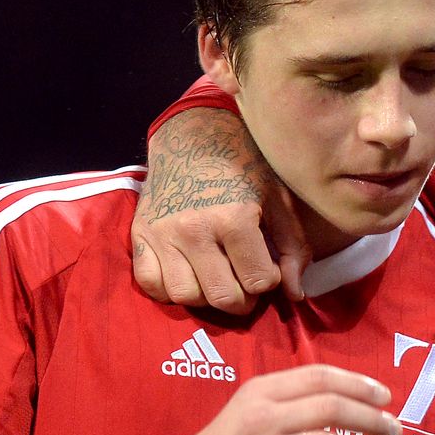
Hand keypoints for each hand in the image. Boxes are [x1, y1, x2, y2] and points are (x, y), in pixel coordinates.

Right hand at [133, 107, 309, 310]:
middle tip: (244, 281)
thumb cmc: (244, 166)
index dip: (268, 281)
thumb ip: (292, 249)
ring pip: (186, 296)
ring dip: (206, 296)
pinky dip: (169, 289)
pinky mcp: (140, 234)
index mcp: (234, 218)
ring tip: (216, 277)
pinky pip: (151, 284)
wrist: (193, 136)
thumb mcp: (279, 200)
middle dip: (242, 298)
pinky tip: (187, 273)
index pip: (258, 281)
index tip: (267, 268)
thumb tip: (294, 294)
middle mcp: (195, 229)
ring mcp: (163, 234)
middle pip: (223, 297)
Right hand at [154, 365, 399, 434]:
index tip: (385, 396)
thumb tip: (345, 399)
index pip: (320, 377)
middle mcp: (262, 418)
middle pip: (331, 407)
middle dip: (372, 417)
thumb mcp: (248, 410)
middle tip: (396, 430)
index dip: (359, 384)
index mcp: (261, 393)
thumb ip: (289, 401)